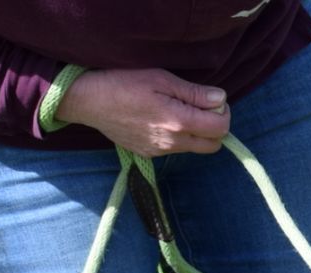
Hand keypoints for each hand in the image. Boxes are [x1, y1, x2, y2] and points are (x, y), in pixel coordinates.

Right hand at [55, 68, 230, 156]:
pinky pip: (174, 150)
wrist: (87, 100)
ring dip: (196, 133)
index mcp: (178, 122)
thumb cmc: (123, 82)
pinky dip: (178, 138)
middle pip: (213, 145)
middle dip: (215, 128)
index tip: (213, 101)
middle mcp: (172, 142)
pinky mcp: (148, 155)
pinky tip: (160, 121)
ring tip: (178, 111)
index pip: (221, 128)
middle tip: (202, 109)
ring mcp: (160, 151)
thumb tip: (220, 99)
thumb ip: (194, 93)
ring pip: (194, 148)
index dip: (223, 114)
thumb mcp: (161, 79)